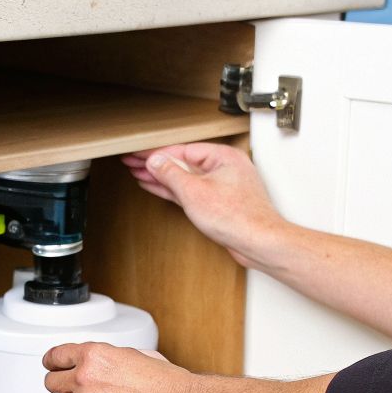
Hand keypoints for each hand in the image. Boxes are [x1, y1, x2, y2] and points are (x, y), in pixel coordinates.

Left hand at [42, 341, 195, 392]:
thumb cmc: (165, 382)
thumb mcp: (133, 354)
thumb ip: (107, 358)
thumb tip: (98, 363)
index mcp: (94, 355)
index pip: (55, 356)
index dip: (52, 363)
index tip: (52, 366)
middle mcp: (85, 378)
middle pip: (51, 383)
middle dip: (60, 386)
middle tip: (69, 389)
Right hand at [121, 143, 287, 269]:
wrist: (259, 242)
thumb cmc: (238, 217)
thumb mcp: (194, 192)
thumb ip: (171, 174)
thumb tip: (156, 161)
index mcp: (223, 156)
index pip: (181, 150)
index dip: (156, 153)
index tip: (137, 155)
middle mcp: (225, 167)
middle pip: (183, 162)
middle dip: (156, 164)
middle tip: (132, 162)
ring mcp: (223, 185)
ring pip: (186, 177)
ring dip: (163, 177)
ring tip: (139, 174)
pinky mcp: (220, 202)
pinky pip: (192, 191)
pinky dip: (175, 190)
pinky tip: (159, 188)